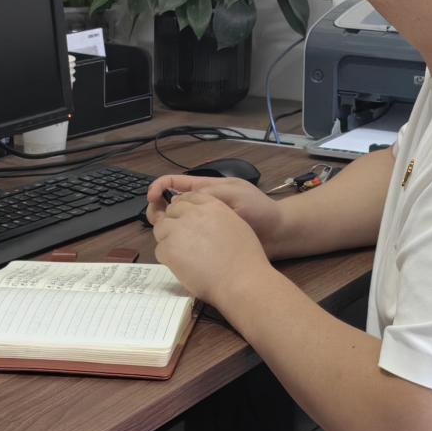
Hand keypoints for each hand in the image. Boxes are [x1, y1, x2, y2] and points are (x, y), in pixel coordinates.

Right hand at [146, 174, 284, 255]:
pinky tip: (176, 247)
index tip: (152, 198)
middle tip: (158, 222)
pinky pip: (187, 239)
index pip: (174, 183)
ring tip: (165, 234)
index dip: (159, 187)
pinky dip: (178, 241)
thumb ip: (207, 195)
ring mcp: (204, 224)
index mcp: (206, 189)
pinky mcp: (208, 241)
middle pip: (170, 204)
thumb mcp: (233, 194)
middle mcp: (201, 206)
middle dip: (158, 209)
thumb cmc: (260, 210)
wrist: (279, 235)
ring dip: (166, 226)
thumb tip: (179, 200)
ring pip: (176, 223)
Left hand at [150, 190, 271, 306]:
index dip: (184, 209)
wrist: (240, 280)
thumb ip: (217, 218)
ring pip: (161, 228)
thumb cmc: (245, 258)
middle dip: (175, 223)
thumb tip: (204, 222)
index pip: (188, 197)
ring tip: (183, 255)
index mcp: (212, 205)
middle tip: (184, 241)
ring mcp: (178, 229)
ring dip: (168, 240)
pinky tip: (182, 267)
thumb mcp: (237, 225)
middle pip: (172, 211)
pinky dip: (168, 258)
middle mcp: (193, 213)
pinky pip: (159, 249)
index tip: (187, 220)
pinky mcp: (168, 248)